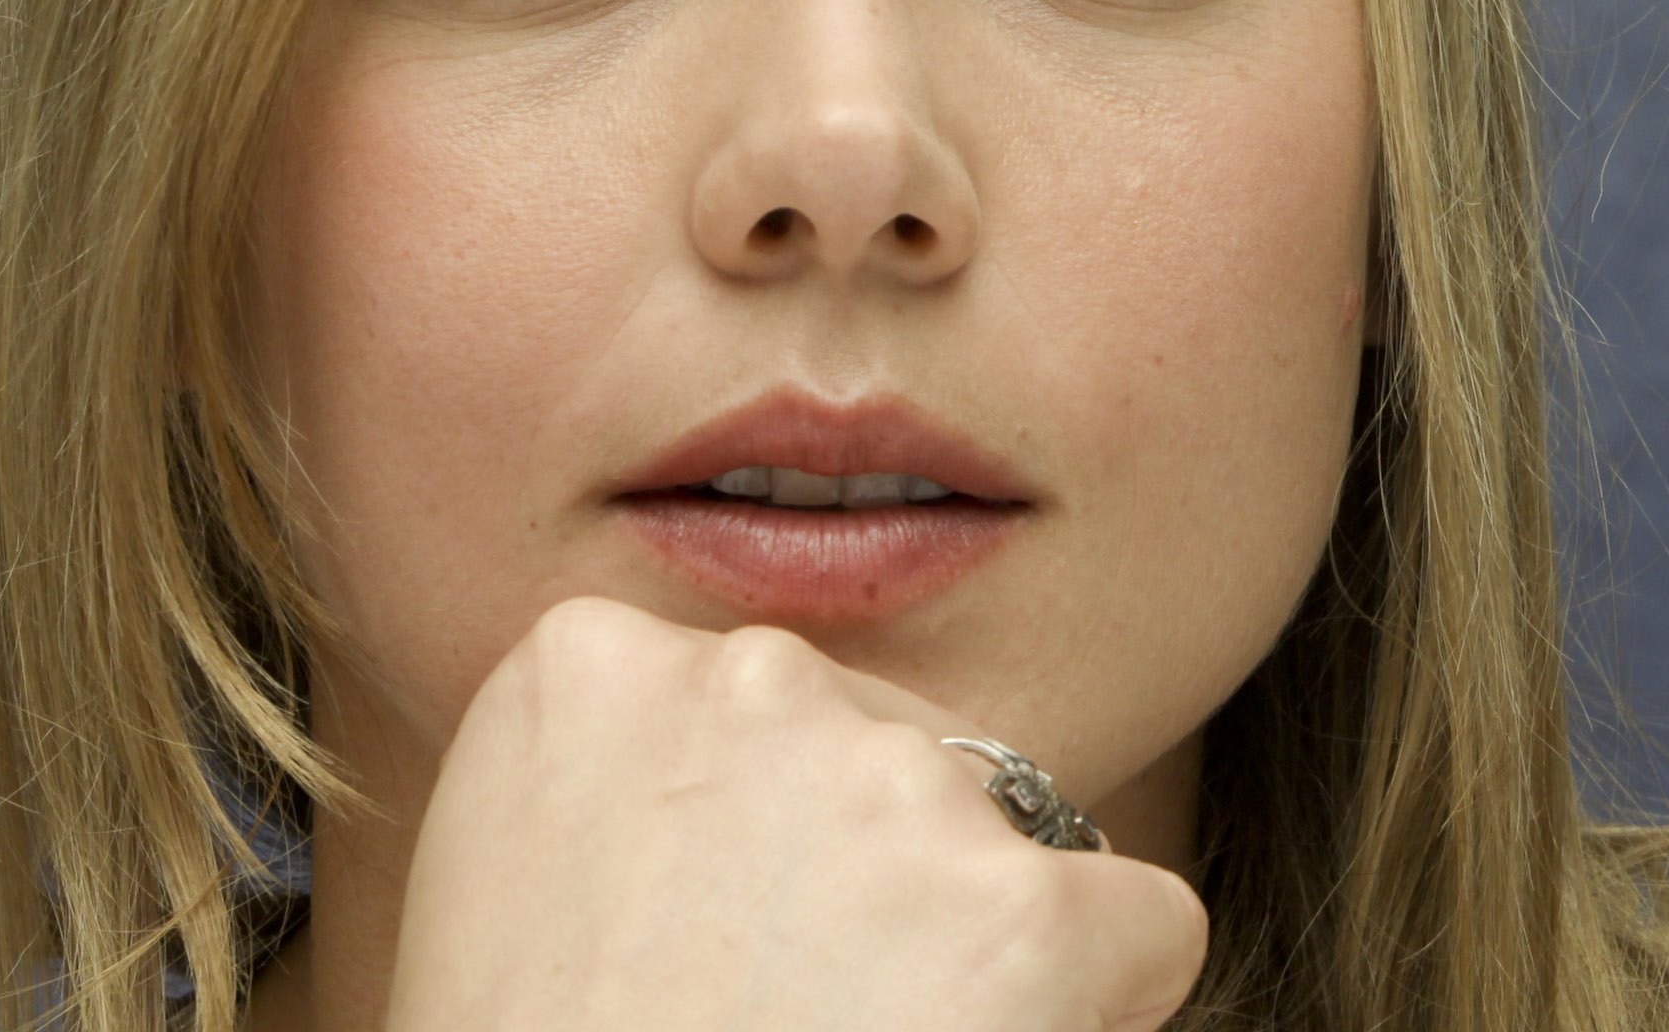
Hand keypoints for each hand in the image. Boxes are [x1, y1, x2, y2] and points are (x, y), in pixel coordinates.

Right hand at [382, 596, 1206, 1031]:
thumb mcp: (529, 898)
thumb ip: (658, 792)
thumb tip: (772, 803)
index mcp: (596, 671)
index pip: (764, 706)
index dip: (768, 850)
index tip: (708, 956)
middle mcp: (753, 683)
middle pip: (898, 755)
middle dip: (883, 882)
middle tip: (792, 1017)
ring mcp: (898, 788)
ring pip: (1013, 842)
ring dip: (971, 949)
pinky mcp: (1030, 910)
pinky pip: (1140, 927)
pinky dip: (1098, 1003)